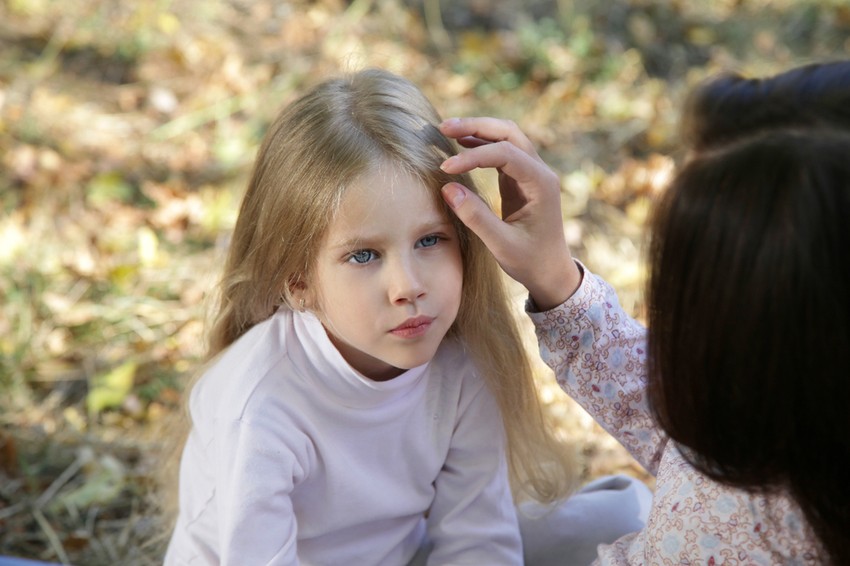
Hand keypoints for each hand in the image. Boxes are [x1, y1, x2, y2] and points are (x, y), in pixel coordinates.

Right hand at [439, 117, 581, 309]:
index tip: (445, 168)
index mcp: (541, 184)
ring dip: (478, 131)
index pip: (505, 154)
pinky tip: (459, 145)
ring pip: (506, 137)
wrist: (550, 272)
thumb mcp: (501, 244)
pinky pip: (502, 152)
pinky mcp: (520, 180)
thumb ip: (475, 216)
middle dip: (477, 126)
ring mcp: (531, 173)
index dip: (473, 156)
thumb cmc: (530, 261)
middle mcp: (540, 172)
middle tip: (443, 127)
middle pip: (509, 133)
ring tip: (446, 130)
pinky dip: (481, 145)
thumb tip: (448, 188)